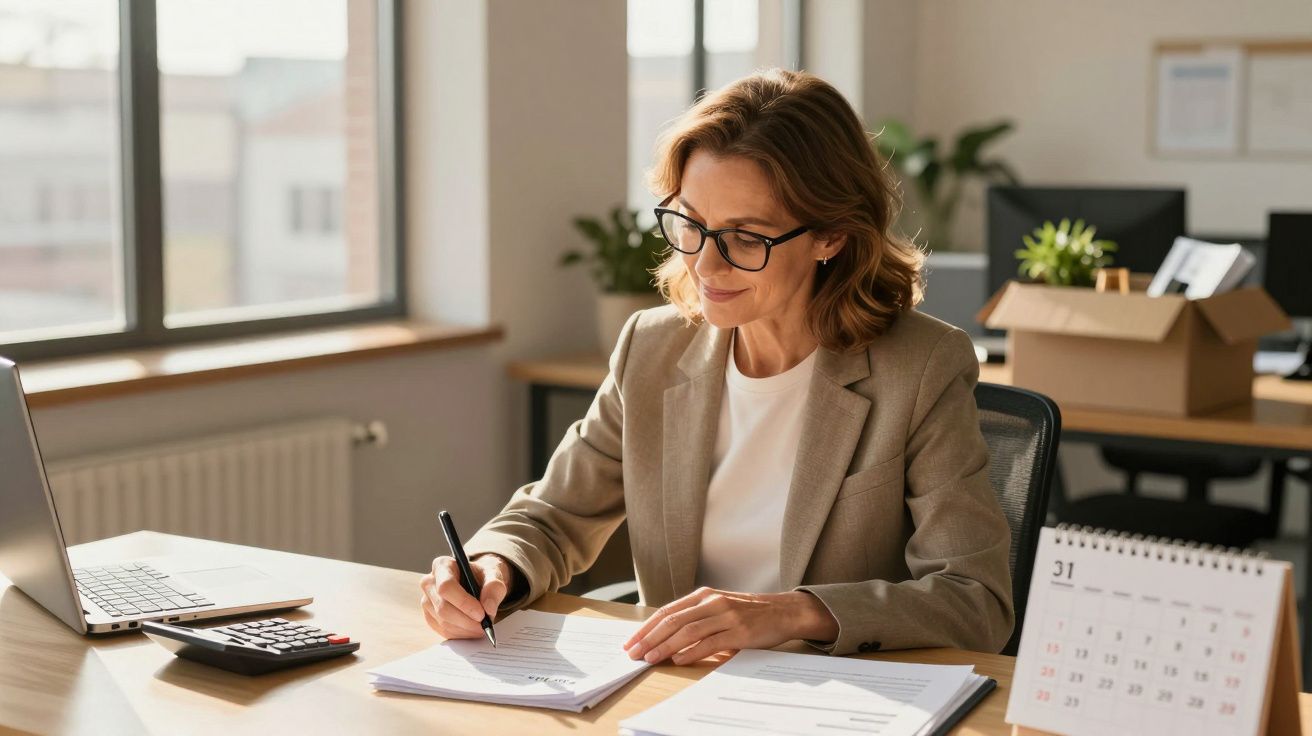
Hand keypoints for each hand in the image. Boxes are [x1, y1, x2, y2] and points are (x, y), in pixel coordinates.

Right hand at [419, 553, 511, 638]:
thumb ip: (494, 587)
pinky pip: (443, 630)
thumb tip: (488, 608)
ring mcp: (426, 600)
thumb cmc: (482, 575)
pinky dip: (460, 634)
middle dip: (467, 621)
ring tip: (482, 628)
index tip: (481, 613)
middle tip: (485, 625)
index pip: (446, 586)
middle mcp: (429, 582)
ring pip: (443, 622)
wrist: (477, 582)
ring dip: (465, 629)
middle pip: (443, 607)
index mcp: (442, 565)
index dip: (463, 603)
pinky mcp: (429, 616)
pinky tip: (472, 630)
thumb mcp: (494, 574)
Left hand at [622, 587, 838, 664]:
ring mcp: (726, 615)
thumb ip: (695, 619)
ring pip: (688, 631)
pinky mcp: (739, 631)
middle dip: (649, 638)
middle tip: (633, 653)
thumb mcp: (718, 608)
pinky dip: (692, 652)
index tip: (631, 642)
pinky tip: (679, 660)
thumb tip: (664, 639)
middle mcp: (712, 602)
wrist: (782, 611)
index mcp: (703, 596)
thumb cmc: (747, 612)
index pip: (667, 612)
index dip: (646, 627)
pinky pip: (710, 643)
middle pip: (673, 621)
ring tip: (650, 658)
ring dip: (665, 647)